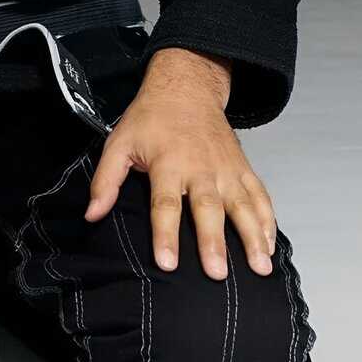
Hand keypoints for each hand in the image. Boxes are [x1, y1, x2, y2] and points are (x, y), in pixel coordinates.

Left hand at [83, 51, 277, 280]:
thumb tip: (92, 215)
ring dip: (253, 236)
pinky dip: (268, 221)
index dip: (165, 234)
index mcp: (168, 163)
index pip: (165, 204)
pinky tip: (270, 247)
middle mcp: (200, 167)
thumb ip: (106, 180)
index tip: (168, 263)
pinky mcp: (242, 168)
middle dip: (214, 241)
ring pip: (242, 205)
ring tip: (260, 268)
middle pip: (208, 208)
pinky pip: (260, 196)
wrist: (186, 88)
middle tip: (217, 273)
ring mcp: (226, 168)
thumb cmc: (151, 119)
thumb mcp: (119, 142)